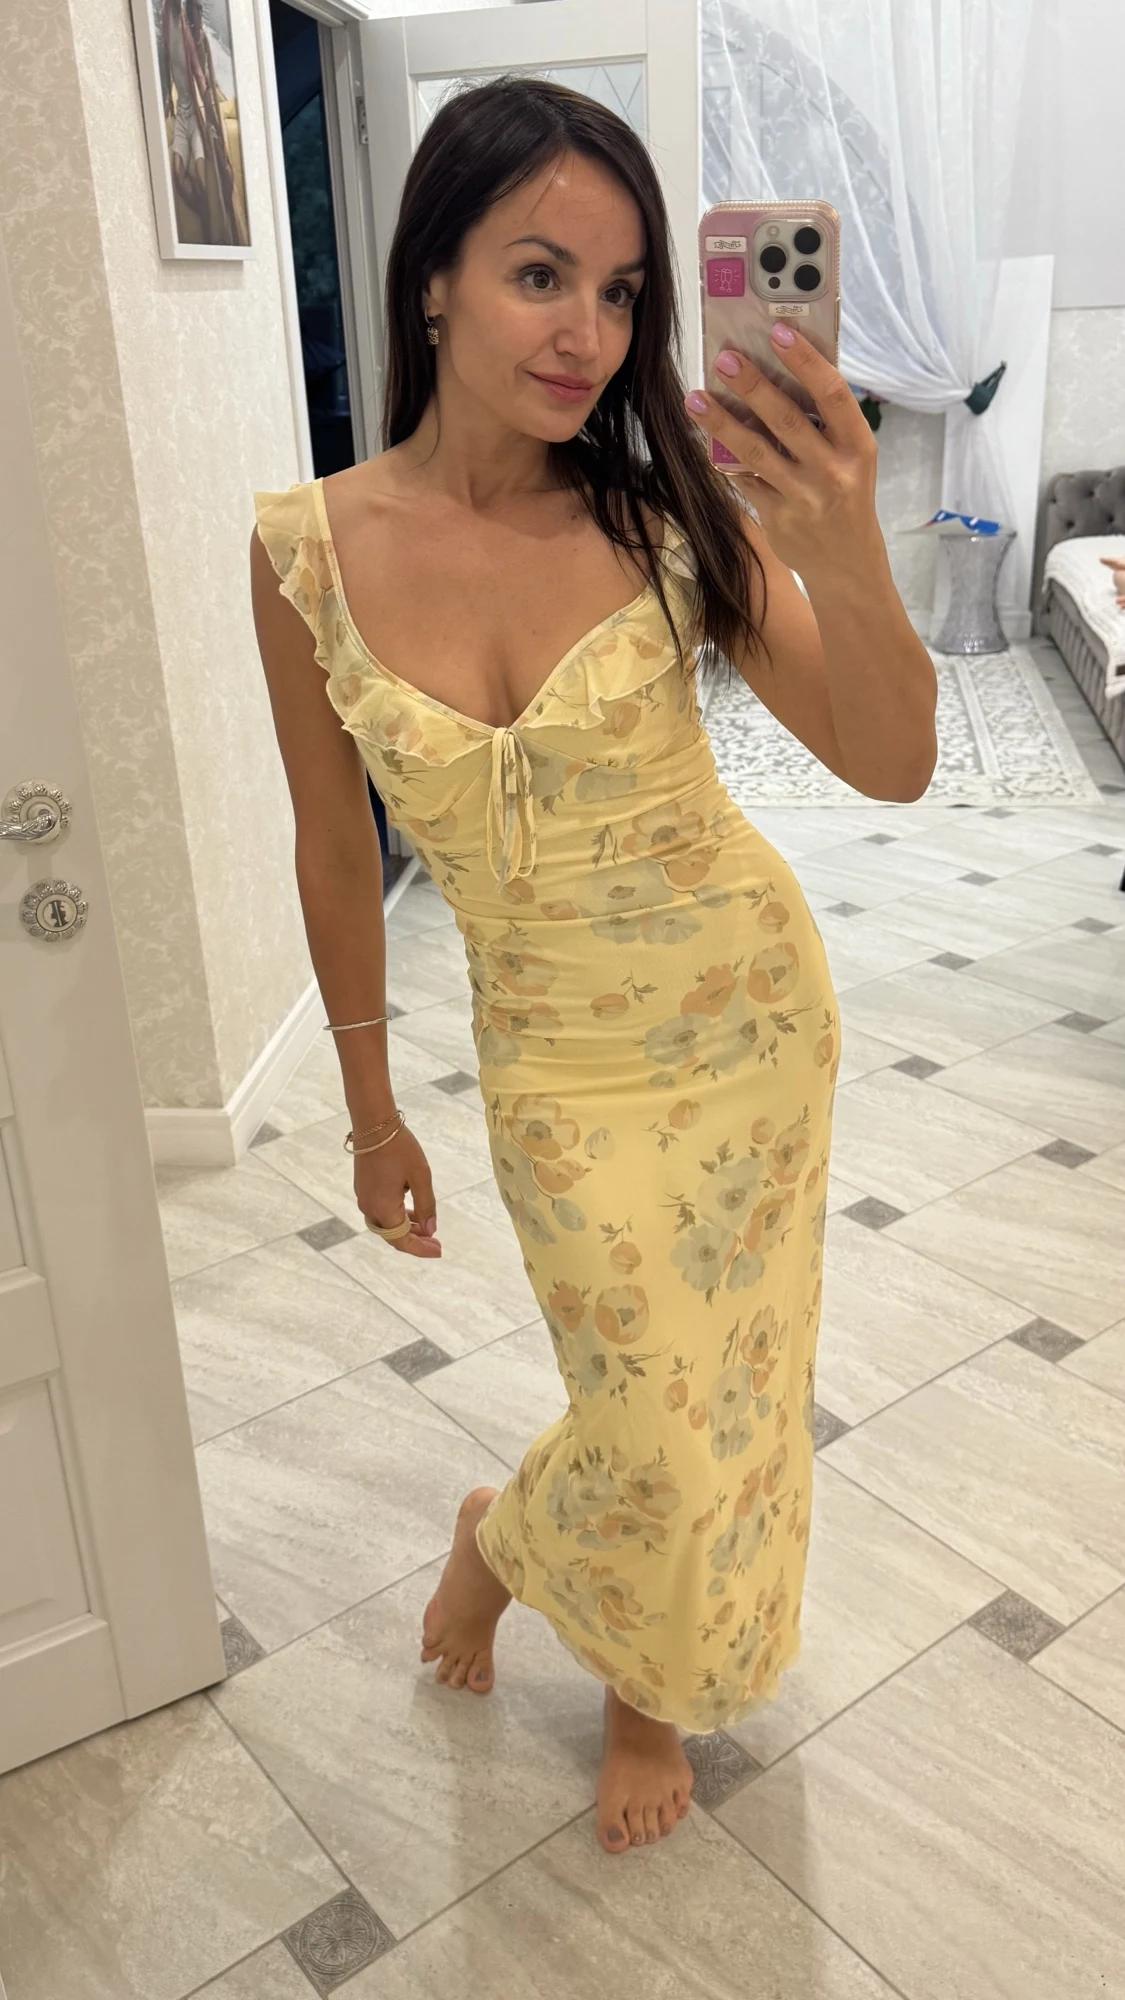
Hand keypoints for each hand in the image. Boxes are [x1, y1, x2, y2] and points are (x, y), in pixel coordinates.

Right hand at [354, 1126, 440, 1257]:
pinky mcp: (363, 1189)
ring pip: (385, 1225)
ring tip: (427, 1228)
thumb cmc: (399, 1147)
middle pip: (392, 1236)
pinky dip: (396, 1217)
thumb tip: (431, 1230)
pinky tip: (411, 1211)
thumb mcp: (421, 1176)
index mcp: (384, 1208)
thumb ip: (426, 1205)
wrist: (373, 1124)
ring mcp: (364, 1198)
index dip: (421, 1249)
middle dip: (415, 1241)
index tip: (439, 1251)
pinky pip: (380, 1212)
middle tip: (436, 1242)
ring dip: (406, 1229)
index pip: (402, 1241)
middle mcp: (370, 1207)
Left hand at [684, 325, 881, 580]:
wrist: (847, 565)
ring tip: (695, 398)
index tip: (777, 331)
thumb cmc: (846, 496)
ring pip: (756, 452)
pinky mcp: (777, 518)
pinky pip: (744, 481)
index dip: (805, 361)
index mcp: (858, 445)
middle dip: (752, 386)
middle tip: (724, 357)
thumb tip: (777, 373)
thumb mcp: (851, 458)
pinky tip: (706, 438)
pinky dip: (725, 459)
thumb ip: (823, 423)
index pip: (832, 394)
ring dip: (722, 422)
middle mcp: (833, 470)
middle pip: (787, 419)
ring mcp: (804, 497)